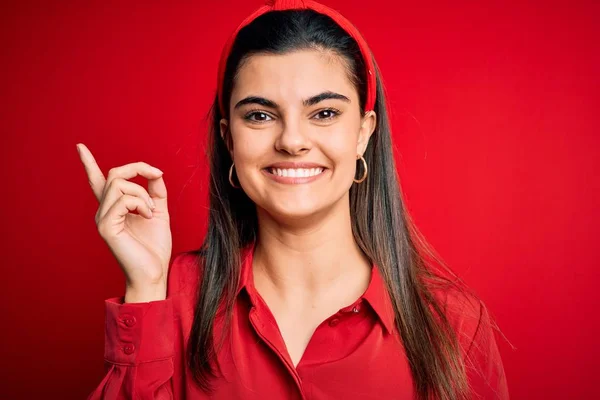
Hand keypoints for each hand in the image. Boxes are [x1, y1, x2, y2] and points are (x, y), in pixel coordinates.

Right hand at [77, 143, 171, 298]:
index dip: (89, 163)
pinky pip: (124, 199)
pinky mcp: (106, 226)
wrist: (154, 272)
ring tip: (151, 212)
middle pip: (116, 174)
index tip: (79, 146)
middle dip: (138, 168)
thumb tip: (154, 173)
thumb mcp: (159, 212)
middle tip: (157, 175)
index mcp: (114, 208)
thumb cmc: (155, 247)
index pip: (98, 181)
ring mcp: (102, 218)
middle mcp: (104, 211)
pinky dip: (142, 204)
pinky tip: (147, 217)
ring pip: (120, 184)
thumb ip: (155, 191)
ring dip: (143, 193)